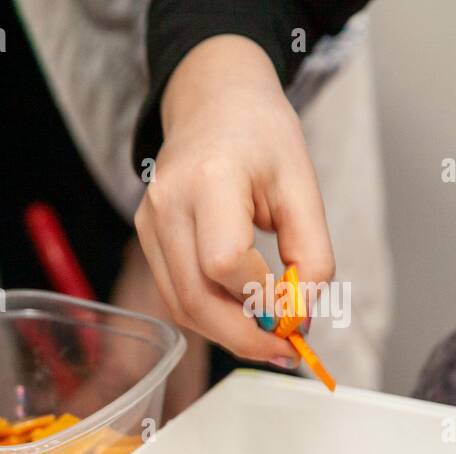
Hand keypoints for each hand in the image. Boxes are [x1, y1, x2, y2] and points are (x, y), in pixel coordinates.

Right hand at [134, 35, 335, 363]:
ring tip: (268, 337)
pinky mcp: (145, 236)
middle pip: (194, 297)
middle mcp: (167, 205)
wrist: (213, 99)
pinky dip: (210, 314)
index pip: (225, 261)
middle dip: (242, 336)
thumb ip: (310, 252)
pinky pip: (175, 293)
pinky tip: (242, 314)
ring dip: (226, 333)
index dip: (260, 299)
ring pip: (180, 305)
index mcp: (209, 180)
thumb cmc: (262, 135)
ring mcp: (148, 223)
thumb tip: (301, 316)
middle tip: (285, 352)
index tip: (297, 317)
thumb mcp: (303, 186)